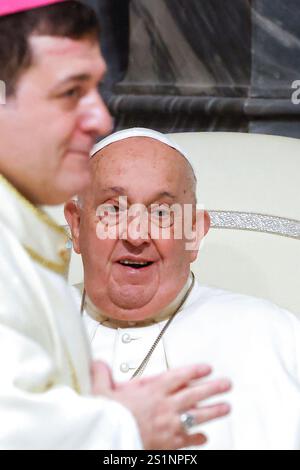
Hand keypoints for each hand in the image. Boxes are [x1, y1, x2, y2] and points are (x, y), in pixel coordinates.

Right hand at [91, 362, 230, 449]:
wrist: (111, 438)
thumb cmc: (109, 418)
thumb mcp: (102, 391)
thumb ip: (103, 375)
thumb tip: (98, 364)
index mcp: (153, 391)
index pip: (179, 376)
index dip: (195, 371)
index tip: (207, 368)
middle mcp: (165, 406)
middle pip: (195, 394)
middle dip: (213, 388)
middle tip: (226, 384)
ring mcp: (170, 425)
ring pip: (198, 416)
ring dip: (214, 411)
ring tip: (226, 407)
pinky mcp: (169, 444)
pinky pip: (189, 440)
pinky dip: (198, 438)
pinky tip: (205, 437)